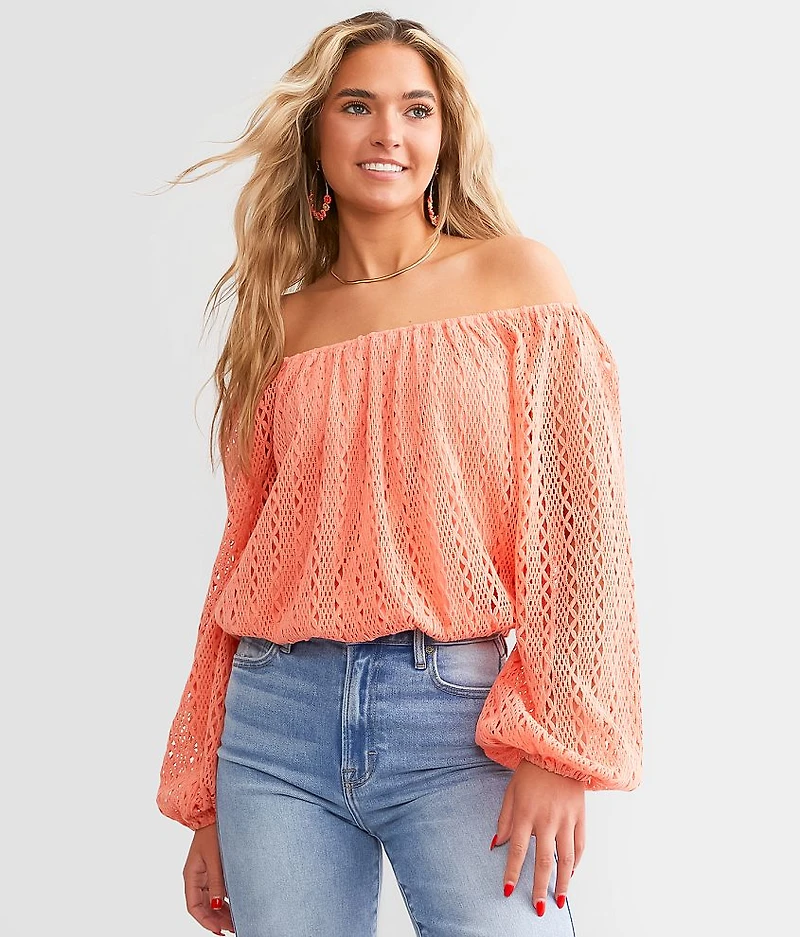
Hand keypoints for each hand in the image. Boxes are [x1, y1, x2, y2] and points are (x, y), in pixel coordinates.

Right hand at [183, 822, 235, 934]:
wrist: (214, 812)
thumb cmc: (212, 831)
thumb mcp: (214, 858)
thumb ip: (216, 881)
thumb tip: (218, 905)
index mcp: (191, 875)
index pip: (194, 906)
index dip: (205, 921)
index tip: (219, 930)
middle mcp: (196, 877)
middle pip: (203, 906)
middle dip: (215, 919)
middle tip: (232, 928)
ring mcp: (205, 873)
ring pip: (210, 899)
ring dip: (221, 911)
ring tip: (235, 921)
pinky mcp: (214, 868)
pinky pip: (217, 890)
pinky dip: (225, 899)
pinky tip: (235, 905)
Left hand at [492, 758, 585, 915]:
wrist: (557, 750)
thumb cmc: (530, 771)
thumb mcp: (511, 792)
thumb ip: (505, 819)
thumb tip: (497, 844)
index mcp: (526, 813)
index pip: (518, 851)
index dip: (512, 873)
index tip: (508, 891)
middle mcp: (546, 819)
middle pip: (544, 861)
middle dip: (540, 887)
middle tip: (539, 908)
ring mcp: (566, 818)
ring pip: (566, 858)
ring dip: (563, 882)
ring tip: (559, 900)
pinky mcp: (580, 815)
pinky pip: (580, 845)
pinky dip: (576, 862)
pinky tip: (570, 874)